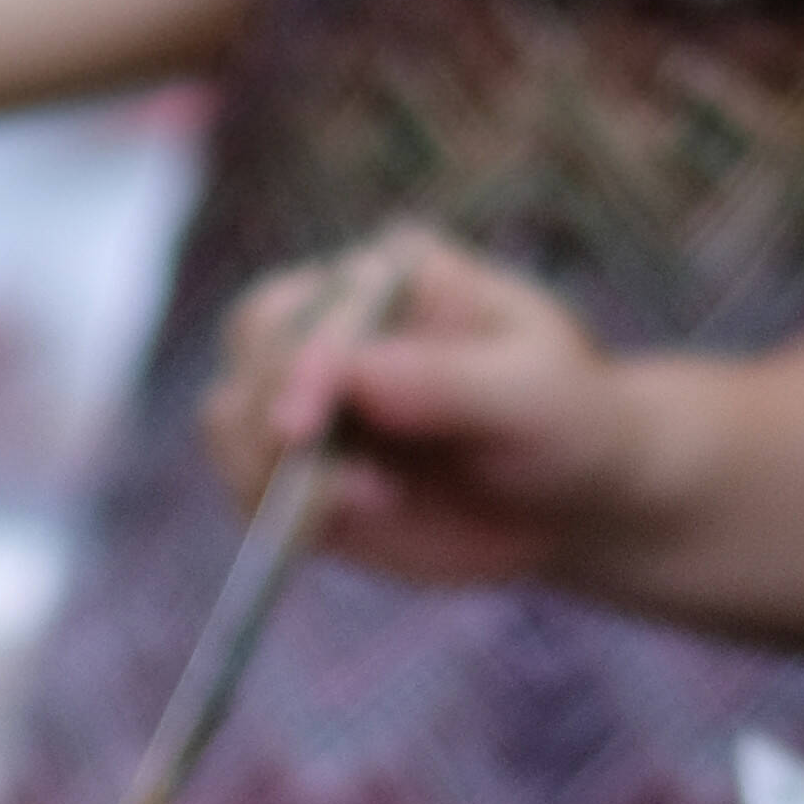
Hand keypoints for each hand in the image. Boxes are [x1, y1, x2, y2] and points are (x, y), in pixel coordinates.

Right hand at [198, 230, 661, 587]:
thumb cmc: (566, 421)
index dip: (301, 368)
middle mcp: (332, 323)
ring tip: (362, 509)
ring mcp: (306, 398)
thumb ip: (448, 381)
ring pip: (229, 421)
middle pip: (250, 351)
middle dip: (274, 422)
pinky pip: (250, 492)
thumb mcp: (533, 393)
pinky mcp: (299, 472)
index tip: (303, 430)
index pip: (314, 307)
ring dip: (265, 475)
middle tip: (343, 491)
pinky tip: (345, 529)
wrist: (574, 497)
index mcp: (388, 274)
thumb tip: (355, 373)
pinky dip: (277, 518)